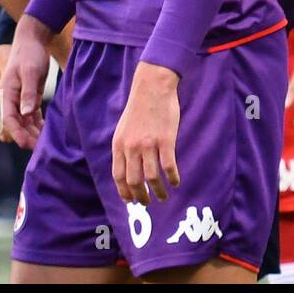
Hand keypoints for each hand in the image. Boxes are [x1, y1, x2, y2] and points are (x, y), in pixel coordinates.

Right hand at [0, 15, 53, 148]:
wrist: (32, 40)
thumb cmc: (30, 53)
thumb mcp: (31, 71)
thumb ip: (28, 92)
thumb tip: (26, 113)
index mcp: (6, 91)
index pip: (8, 117)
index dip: (16, 132)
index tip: (25, 144)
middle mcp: (10, 97)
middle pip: (14, 122)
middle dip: (25, 136)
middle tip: (39, 148)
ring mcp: (19, 97)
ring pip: (23, 121)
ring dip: (31, 132)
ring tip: (45, 144)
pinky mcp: (28, 96)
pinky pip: (30, 115)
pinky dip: (37, 125)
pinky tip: (46, 133)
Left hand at [111, 62, 180, 203]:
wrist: (151, 88)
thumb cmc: (138, 110)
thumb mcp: (123, 129)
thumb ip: (124, 148)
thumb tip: (127, 168)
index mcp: (119, 144)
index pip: (118, 175)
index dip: (124, 192)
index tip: (130, 202)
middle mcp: (131, 147)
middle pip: (134, 180)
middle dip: (141, 197)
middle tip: (148, 204)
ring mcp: (148, 144)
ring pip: (152, 177)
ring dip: (159, 192)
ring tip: (164, 197)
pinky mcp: (165, 140)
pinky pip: (169, 166)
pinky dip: (173, 178)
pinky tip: (176, 182)